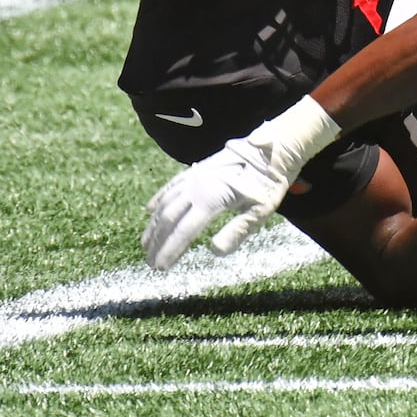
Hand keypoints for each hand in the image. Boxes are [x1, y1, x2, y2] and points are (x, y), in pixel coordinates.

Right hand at [143, 135, 296, 269]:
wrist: (271, 150)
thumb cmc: (268, 183)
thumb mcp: (260, 211)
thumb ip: (237, 231)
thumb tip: (213, 251)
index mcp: (212, 199)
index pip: (184, 231)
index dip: (170, 251)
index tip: (160, 267)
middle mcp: (198, 186)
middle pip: (169, 218)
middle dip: (157, 242)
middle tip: (149, 263)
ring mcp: (195, 176)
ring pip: (166, 202)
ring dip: (154, 224)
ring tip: (145, 243)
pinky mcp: (197, 169)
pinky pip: (172, 186)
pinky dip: (159, 198)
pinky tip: (149, 209)